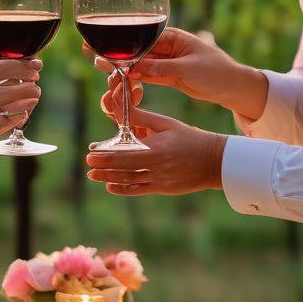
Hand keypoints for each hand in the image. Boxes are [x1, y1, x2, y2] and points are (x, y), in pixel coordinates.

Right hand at [0, 60, 41, 163]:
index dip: (28, 66)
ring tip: (31, 100)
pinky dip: (22, 116)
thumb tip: (22, 67)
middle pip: (25, 81)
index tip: (36, 68)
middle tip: (34, 87)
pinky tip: (18, 116)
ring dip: (32, 99)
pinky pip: (20, 116)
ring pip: (27, 99)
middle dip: (33, 84)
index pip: (11, 64)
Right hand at [86, 27, 267, 120]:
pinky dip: (135, 80)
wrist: (233, 87)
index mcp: (172, 36)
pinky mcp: (168, 75)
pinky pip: (146, 75)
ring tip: (108, 77)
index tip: (98, 47)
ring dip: (124, 71)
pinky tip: (124, 85)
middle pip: (135, 50)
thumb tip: (135, 68)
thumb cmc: (216, 72)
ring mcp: (166, 61)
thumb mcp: (188, 69)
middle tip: (97, 63)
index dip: (118, 43)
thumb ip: (160, 68)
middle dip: (116, 57)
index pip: (140, 38)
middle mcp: (166, 46)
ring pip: (138, 64)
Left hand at [86, 110, 226, 196]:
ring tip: (93, 177)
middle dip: (103, 167)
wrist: (214, 161)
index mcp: (156, 147)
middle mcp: (156, 165)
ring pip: (129, 180)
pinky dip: (124, 189)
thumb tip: (122, 111)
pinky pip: (139, 190)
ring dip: (109, 179)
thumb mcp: (166, 124)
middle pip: (123, 168)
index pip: (125, 152)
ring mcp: (159, 179)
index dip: (106, 154)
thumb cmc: (189, 137)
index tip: (91, 152)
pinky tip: (111, 187)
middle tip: (88, 165)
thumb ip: (143, 119)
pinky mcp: (163, 188)